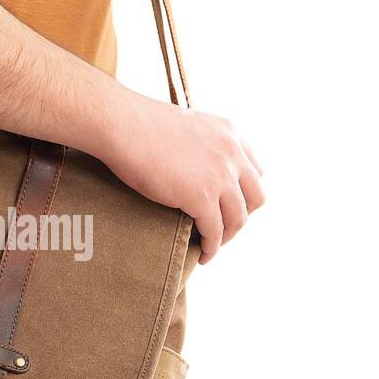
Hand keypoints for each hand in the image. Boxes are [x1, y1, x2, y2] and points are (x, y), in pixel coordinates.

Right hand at [100, 94, 263, 263]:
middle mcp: (232, 153)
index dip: (244, 192)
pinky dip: (211, 248)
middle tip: (223, 227)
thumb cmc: (138, 125)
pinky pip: (215, 232)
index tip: (229, 204)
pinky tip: (202, 255)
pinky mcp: (201, 197)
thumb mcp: (185, 127)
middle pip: (256, 197)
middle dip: (241, 216)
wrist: (122, 124)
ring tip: (211, 245)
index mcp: (229, 133)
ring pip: (238, 218)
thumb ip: (198, 145)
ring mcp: (219, 176)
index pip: (254, 171)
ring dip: (227, 236)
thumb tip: (190, 167)